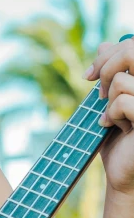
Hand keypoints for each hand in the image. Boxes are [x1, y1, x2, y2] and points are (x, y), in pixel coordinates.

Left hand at [84, 37, 133, 194]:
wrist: (120, 173)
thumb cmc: (116, 137)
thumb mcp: (108, 100)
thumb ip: (110, 71)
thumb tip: (105, 44)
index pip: (133, 45)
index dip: (108, 55)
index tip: (89, 75)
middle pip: (132, 51)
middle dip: (105, 67)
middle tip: (96, 92)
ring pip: (121, 81)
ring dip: (106, 101)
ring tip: (111, 118)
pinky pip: (124, 101)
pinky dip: (110, 114)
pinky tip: (111, 127)